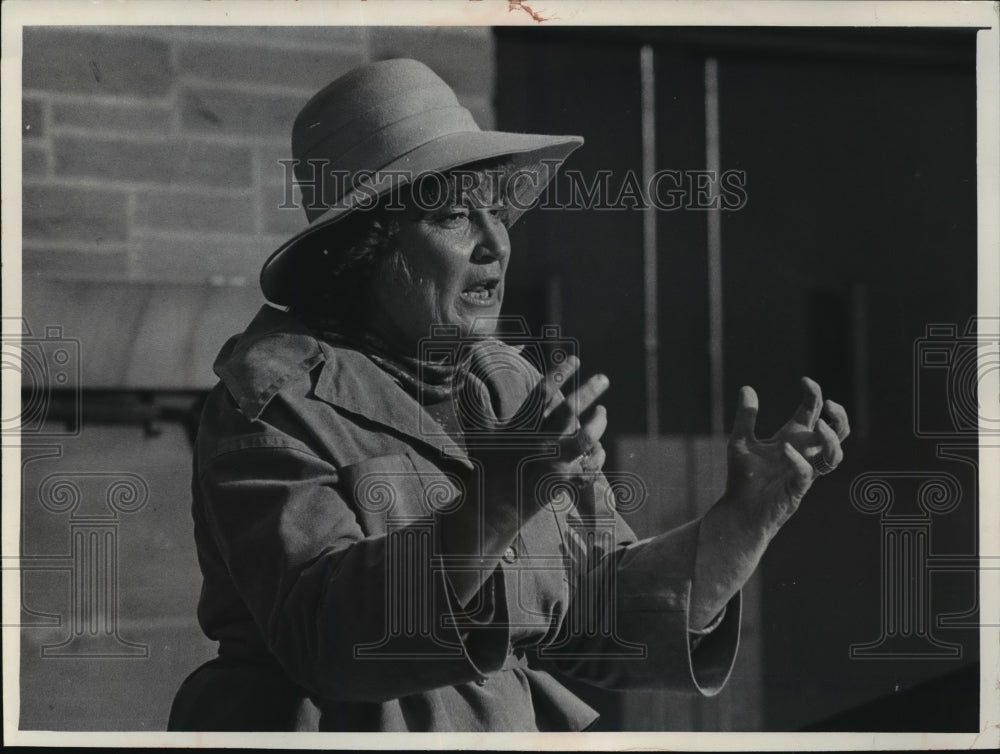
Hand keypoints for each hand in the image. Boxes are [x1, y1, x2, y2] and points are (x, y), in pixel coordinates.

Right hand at [463, 349, 610, 507]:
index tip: (575, 360)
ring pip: (584, 438)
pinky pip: (588, 468)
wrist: (493, 507)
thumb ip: (479, 404)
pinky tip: (598, 448)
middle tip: (604, 379)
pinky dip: (596, 458)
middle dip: (589, 392)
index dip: (559, 375)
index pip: (542, 394)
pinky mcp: (562, 482)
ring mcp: (553, 463)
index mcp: (521, 427)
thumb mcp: (480, 432)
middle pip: (568, 411)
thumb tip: (469, 377)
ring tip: (602, 413)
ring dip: (598, 424)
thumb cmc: (487, 465)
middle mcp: (539, 442)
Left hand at [723, 377, 849, 538]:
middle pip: (837, 433)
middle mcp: (803, 454)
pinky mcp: (796, 490)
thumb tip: (747, 387)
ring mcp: (803, 472)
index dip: (814, 395)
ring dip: (831, 440)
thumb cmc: (743, 477)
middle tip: (829, 405)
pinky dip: (798, 460)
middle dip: (839, 417)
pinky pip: (807, 474)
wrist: (738, 509)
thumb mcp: (741, 441)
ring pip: (834, 456)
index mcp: (792, 439)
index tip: (806, 381)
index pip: (813, 413)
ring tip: (819, 425)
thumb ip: (746, 417)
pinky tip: (784, 450)